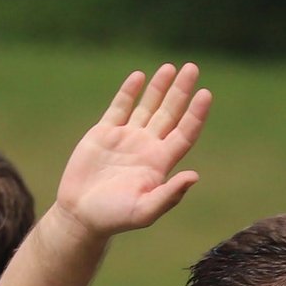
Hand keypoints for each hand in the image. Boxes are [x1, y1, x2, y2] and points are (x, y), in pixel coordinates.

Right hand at [55, 63, 211, 239]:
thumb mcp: (144, 212)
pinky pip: (120, 107)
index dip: (196, 114)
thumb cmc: (114, 218)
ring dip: (159, 87)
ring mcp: (126, 138)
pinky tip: (139, 77)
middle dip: (180, 92)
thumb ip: (169, 196)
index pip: (184, 133)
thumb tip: (194, 176)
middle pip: (169, 114)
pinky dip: (129, 92)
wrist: (80, 216)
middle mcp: (146, 147)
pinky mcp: (104, 133)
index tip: (205, 94)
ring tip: (170, 68)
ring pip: (147, 106)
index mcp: (159, 163)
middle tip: (192, 69)